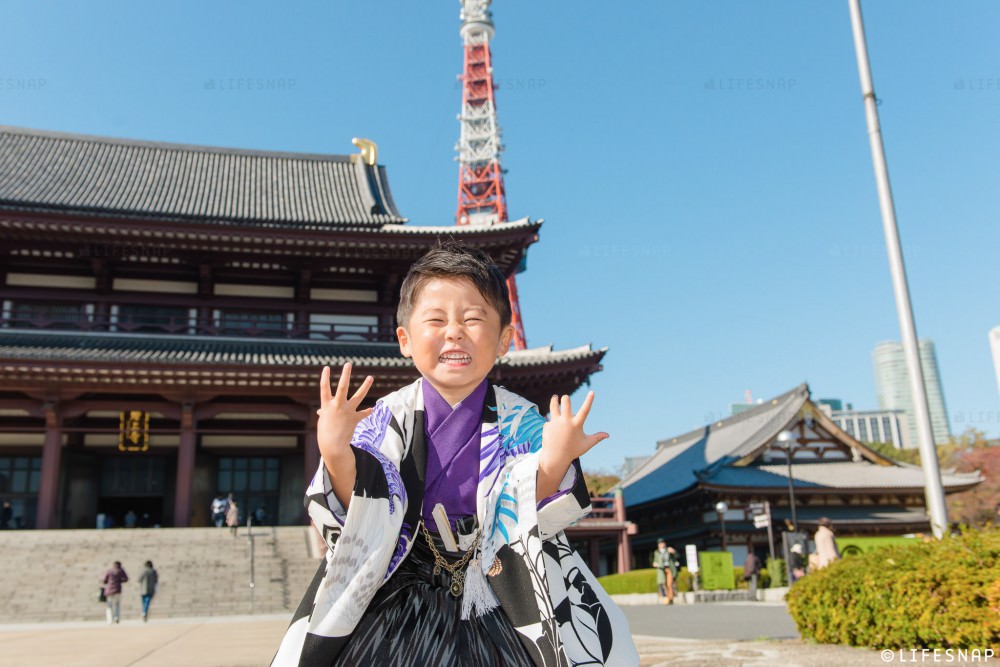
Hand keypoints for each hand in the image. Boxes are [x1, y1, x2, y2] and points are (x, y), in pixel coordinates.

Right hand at [317, 363, 373, 478]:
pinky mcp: (354, 418)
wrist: (333, 446)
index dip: (325, 378)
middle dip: (346, 375)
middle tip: (349, 364)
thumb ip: (325, 412)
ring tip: (370, 377)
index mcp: (326, 405)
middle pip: (342, 387)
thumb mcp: (323, 420)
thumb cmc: (325, 432)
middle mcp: (337, 406)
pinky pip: (363, 413)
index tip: (327, 367)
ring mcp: (347, 411)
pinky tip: (372, 408)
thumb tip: (323, 411)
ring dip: (365, 386)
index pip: (324, 388)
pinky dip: (367, 411)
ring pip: (358, 396)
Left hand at [536, 392, 608, 499]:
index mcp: (576, 425)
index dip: (589, 400)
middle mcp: (565, 421)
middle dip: (566, 398)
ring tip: (555, 397)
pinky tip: (553, 432)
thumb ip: (597, 438)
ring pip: (553, 406)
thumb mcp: (586, 444)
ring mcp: (555, 422)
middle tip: (565, 398)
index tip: (592, 392)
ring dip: (555, 400)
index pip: (585, 410)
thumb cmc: (573, 451)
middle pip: (565, 402)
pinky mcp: (547, 425)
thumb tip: (608, 435)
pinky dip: (552, 424)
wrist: (555, 458)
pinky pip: (550, 420)